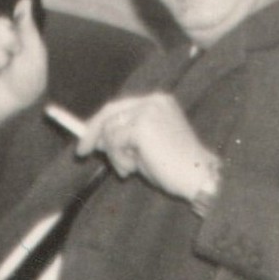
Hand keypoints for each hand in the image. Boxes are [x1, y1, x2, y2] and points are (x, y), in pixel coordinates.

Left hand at [78, 92, 221, 204]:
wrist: (197, 178)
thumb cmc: (174, 167)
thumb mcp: (144, 148)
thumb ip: (124, 139)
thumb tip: (97, 139)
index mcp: (158, 102)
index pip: (119, 107)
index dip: (99, 121)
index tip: (86, 137)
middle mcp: (153, 101)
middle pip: (109, 111)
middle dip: (91, 132)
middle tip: (81, 153)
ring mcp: (148, 111)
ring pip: (109, 130)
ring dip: (113, 154)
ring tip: (129, 169)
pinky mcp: (142, 125)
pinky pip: (114, 142)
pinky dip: (118, 158)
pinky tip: (134, 168)